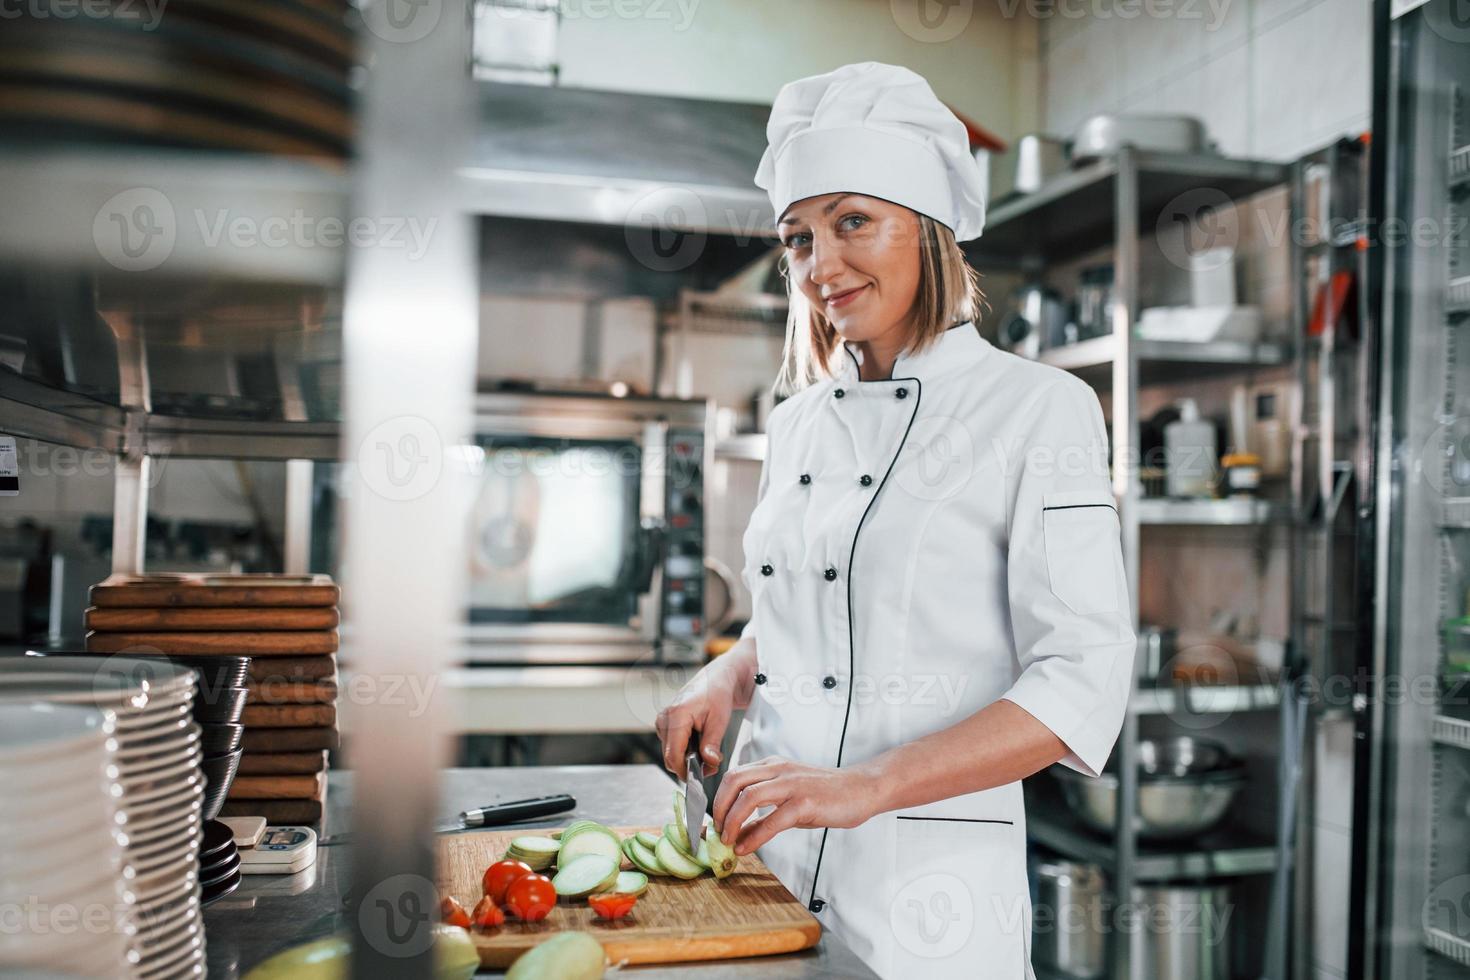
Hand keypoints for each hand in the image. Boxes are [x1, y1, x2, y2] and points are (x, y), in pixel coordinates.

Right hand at [655, 658, 743, 779]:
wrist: (716, 679)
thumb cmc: (718, 694)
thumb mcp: (719, 720)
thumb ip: (712, 743)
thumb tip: (709, 763)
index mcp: (675, 716)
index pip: (673, 755)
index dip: (686, 771)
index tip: (703, 777)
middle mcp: (664, 719)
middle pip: (669, 757)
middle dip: (689, 766)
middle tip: (712, 765)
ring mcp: (662, 721)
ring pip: (670, 753)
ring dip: (688, 759)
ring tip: (710, 752)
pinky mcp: (665, 724)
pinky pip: (672, 745)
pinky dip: (685, 751)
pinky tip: (700, 744)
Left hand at [711, 757, 877, 854]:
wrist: (861, 789)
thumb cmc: (825, 794)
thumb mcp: (788, 801)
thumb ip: (762, 815)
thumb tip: (738, 835)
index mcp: (772, 765)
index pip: (733, 776)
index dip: (716, 800)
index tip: (712, 823)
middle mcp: (779, 770)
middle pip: (734, 781)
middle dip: (719, 809)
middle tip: (717, 832)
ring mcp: (792, 784)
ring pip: (748, 797)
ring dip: (732, 821)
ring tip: (728, 841)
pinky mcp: (805, 802)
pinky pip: (773, 819)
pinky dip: (755, 836)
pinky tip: (747, 848)